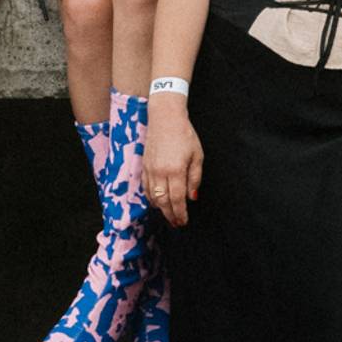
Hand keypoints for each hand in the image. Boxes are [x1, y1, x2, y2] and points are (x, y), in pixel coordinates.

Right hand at [138, 98, 201, 219]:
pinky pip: (145, 188)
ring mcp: (149, 169)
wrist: (165, 118)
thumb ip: (195, 178)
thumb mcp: (197, 155)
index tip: (184, 221)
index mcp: (175, 170)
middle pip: (163, 202)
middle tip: (177, 223)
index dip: (180, 213)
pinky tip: (157, 202)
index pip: (177, 199)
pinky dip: (151, 198)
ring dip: (161, 209)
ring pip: (153, 197)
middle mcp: (160, 172)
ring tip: (169, 215)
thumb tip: (192, 197)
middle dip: (170, 215)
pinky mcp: (144, 166)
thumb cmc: (185, 135)